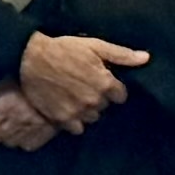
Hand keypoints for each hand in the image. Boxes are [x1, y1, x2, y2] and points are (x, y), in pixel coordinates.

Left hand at [0, 84, 59, 150]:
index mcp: (6, 108)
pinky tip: (20, 130)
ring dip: (2, 135)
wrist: (61, 90)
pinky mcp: (38, 140)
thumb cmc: (31, 83)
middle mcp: (15, 123)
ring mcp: (27, 133)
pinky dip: (18, 140)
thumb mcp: (7, 82)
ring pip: (5, 143)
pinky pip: (22, 146)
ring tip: (5, 124)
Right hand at [9, 30, 143, 132]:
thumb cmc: (63, 49)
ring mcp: (77, 112)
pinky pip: (77, 128)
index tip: (101, 80)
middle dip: (98, 97)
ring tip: (74, 96)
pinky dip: (74, 120)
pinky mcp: (62, 119)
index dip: (112, 87)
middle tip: (84, 85)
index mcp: (105, 83)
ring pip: (92, 117)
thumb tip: (146, 58)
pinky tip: (67, 108)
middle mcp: (94, 101)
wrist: (29, 58)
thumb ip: (121, 55)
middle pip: (105, 106)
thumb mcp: (94, 46)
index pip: (120, 95)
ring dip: (86, 109)